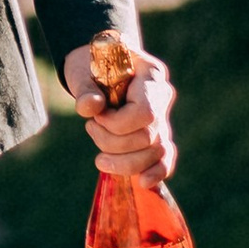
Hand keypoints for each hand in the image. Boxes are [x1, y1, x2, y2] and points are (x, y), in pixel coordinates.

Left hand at [63, 42, 177, 179]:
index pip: (145, 113)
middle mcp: (163, 96)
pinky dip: (156, 172)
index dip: (118, 124)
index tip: (95, 116)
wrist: (96, 64)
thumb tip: (90, 107)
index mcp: (151, 74)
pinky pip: (165, 157)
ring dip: (123, 162)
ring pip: (156, 152)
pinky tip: (143, 183)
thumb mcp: (83, 70)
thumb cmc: (90, 65)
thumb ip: (85, 88)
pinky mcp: (157, 134)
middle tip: (90, 128)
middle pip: (149, 137)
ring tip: (99, 157)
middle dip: (113, 143)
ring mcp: (163, 116)